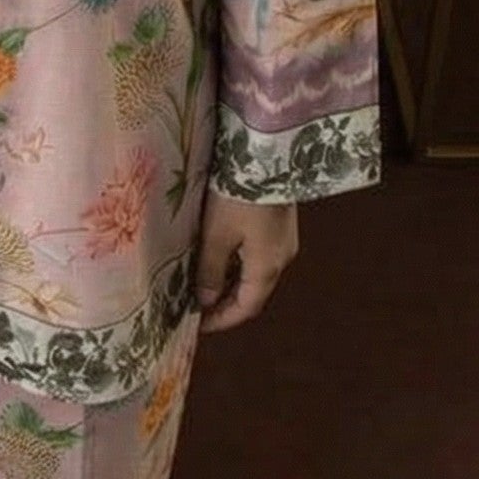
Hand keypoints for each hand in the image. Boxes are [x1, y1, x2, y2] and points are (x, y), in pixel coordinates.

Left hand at [194, 192, 297, 332]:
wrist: (266, 153)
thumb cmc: (239, 196)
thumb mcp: (217, 235)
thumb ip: (210, 271)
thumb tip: (205, 300)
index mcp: (268, 267)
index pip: (246, 308)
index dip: (222, 320)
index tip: (197, 325)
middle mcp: (281, 258)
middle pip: (253, 292)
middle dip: (224, 303)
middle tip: (195, 306)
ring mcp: (283, 240)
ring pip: (254, 274)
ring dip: (230, 283)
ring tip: (201, 284)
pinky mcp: (279, 224)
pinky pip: (258, 255)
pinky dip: (237, 264)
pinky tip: (218, 259)